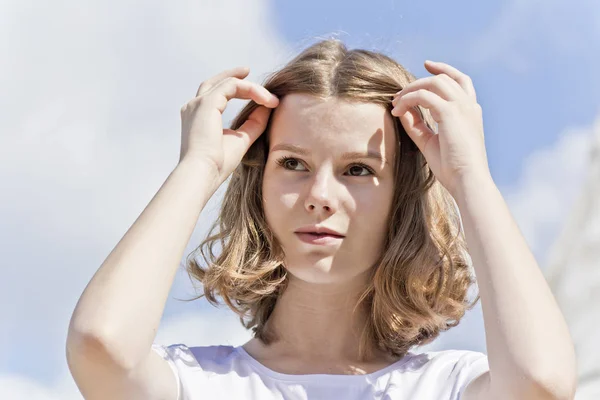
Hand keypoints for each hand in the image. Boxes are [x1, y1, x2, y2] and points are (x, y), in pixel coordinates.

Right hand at [179, 66, 278, 183]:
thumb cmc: (217, 164)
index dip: (236, 91)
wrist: (202, 173)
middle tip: (248, 70)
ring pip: (229, 83)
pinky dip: (251, 90)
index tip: (258, 95)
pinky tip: (266, 100)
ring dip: (253, 88)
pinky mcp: (207, 102)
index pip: (215, 96)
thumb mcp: (240, 140)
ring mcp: (198, 103)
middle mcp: (194, 107)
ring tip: (271, 98)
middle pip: (215, 82)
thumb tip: (267, 109)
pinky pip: (233, 86)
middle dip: (233, 75)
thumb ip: (253, 124)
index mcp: (197, 118)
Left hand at [391, 60, 490, 197]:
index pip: (460, 80)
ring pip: (434, 83)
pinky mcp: (450, 113)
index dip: (444, 70)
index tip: (427, 65)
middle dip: (418, 81)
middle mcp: (469, 106)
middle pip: (444, 78)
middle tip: (398, 94)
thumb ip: (417, 126)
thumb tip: (403, 112)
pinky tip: (397, 111)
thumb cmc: (453, 168)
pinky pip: (423, 96)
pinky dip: (408, 100)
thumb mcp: (430, 142)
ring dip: (411, 89)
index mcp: (470, 112)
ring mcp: (462, 107)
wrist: (467, 180)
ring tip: (396, 103)